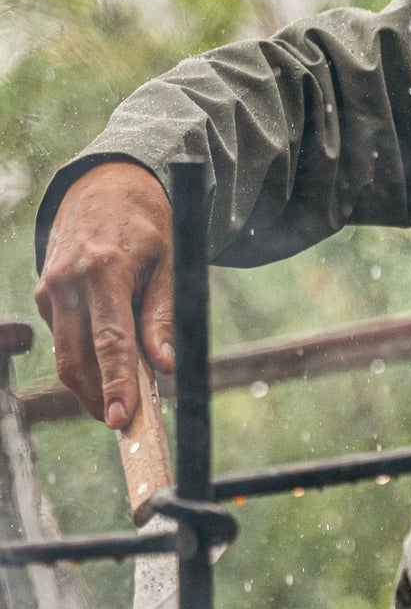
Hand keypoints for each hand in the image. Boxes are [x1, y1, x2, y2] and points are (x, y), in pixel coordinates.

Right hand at [34, 162, 174, 428]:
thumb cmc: (146, 225)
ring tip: (121, 396)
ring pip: (65, 354)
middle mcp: (68, 280)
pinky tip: (107, 360)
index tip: (121, 419)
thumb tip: (164, 365)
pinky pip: (63, 337)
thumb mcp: (169, 262)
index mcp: (105, 270)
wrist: (105, 186)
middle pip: (76, 358)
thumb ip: (164, 315)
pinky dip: (84, 357)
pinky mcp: (43, 293)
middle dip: (98, 397)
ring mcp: (50, 287)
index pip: (110, 341)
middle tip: (123, 422)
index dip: (116, 384)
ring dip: (90, 383)